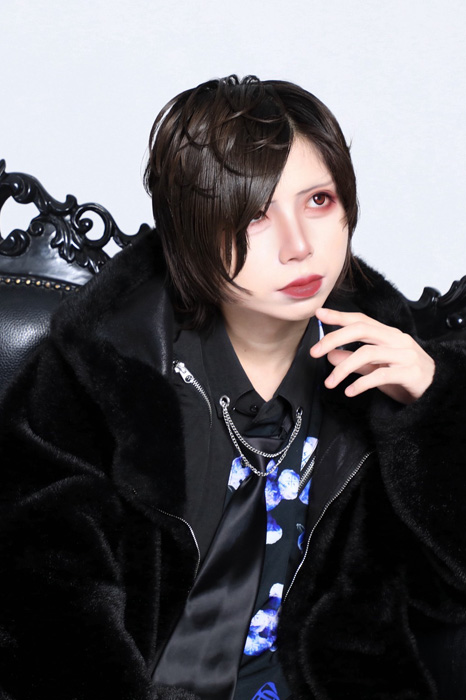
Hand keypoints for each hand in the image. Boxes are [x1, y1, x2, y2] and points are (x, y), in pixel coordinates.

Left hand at [310, 308, 434, 404]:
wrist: (435, 390)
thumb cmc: (404, 376)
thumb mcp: (375, 367)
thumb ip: (353, 361)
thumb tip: (330, 355)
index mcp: (388, 334)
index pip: (361, 319)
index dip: (339, 316)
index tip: (319, 314)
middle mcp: (396, 339)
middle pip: (361, 330)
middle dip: (334, 339)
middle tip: (314, 352)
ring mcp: (404, 355)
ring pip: (367, 353)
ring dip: (343, 368)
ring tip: (330, 382)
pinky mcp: (409, 373)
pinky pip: (380, 375)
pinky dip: (361, 384)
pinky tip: (349, 391)